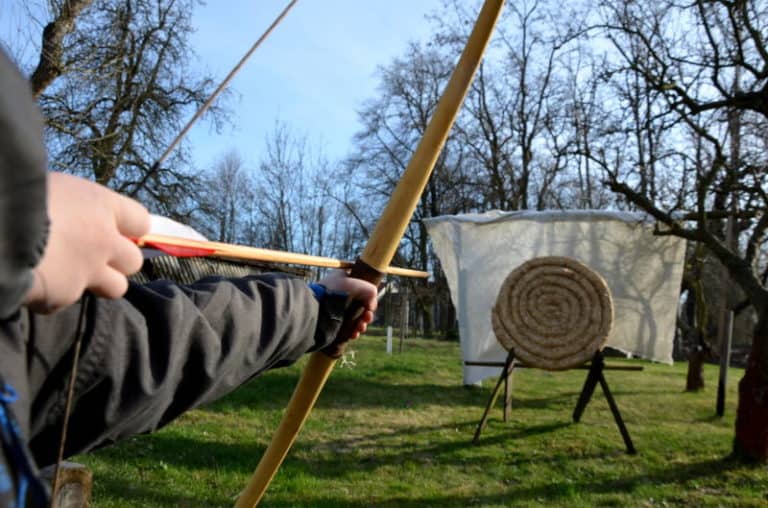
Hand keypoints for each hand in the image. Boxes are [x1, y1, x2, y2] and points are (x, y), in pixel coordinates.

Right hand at [24, 172, 149, 312]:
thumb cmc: (18, 195)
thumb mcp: (49, 186)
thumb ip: (72, 204)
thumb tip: (71, 211)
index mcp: (102, 206)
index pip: (141, 220)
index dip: (130, 227)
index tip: (117, 228)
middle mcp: (104, 241)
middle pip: (134, 261)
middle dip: (118, 261)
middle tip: (92, 255)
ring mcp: (88, 272)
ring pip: (116, 288)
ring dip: (99, 284)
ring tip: (71, 274)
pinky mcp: (64, 296)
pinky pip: (65, 301)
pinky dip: (53, 296)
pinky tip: (33, 281)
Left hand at [318, 269, 377, 338]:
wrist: (315, 311)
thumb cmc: (335, 293)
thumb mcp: (359, 285)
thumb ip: (371, 291)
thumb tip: (370, 306)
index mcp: (343, 280)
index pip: (362, 286)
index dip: (369, 296)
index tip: (370, 304)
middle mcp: (340, 293)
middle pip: (361, 304)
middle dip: (367, 313)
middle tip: (367, 317)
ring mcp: (336, 308)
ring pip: (356, 317)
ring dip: (363, 323)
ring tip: (361, 327)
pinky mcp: (333, 322)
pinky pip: (348, 328)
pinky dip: (354, 331)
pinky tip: (354, 333)